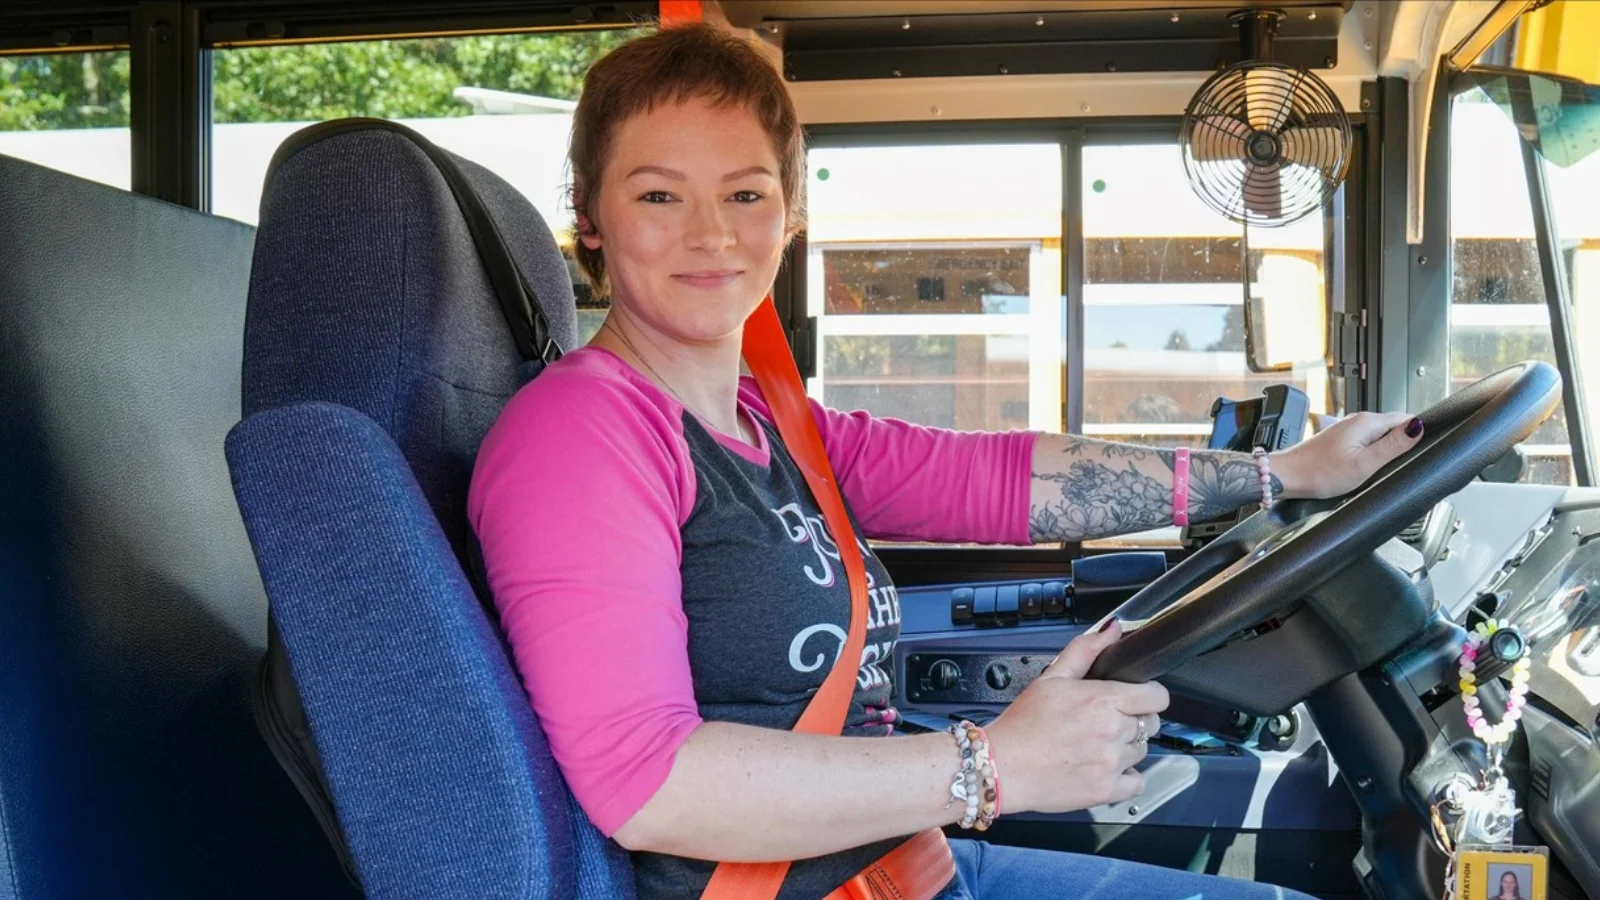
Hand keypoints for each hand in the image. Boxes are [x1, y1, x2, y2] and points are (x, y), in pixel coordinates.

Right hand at [985, 620, 1168, 814]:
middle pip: (1150, 724)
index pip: (1156, 697)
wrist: (1001, 766)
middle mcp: (1111, 731)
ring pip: (1142, 752)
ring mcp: (1110, 763)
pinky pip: (1137, 783)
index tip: (1138, 699)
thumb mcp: (1051, 678)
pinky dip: (1126, 777)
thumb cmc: (1022, 724)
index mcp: (1102, 700)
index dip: (1148, 695)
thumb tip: (1112, 629)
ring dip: (1126, 748)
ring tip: (1096, 745)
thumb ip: (1086, 650)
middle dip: (1133, 720)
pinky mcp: (1106, 790)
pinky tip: (1105, 767)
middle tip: (1105, 722)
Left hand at [1275, 411, 1423, 499]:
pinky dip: (1372, 454)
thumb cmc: (1321, 472)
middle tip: (1401, 465)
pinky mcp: (1341, 441)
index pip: (1406, 418)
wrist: (1289, 476)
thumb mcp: (1366, 463)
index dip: (1417, 433)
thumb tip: (1418, 427)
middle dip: (1403, 443)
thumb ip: (1394, 445)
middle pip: (1394, 427)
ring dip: (1387, 450)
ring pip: (1380, 436)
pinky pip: (1366, 443)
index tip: (1421, 450)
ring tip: (1384, 469)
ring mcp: (1348, 430)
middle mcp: (1358, 421)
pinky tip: (1369, 467)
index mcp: (1368, 422)